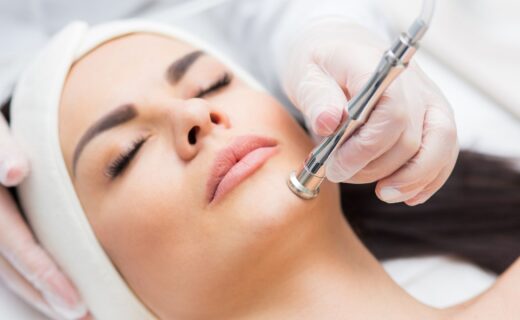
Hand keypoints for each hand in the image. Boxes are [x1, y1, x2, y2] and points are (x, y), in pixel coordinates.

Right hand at [0, 115, 88, 318]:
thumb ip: (0, 148)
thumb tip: (12, 173)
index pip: (16, 243)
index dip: (43, 273)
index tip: (74, 299)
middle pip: (10, 267)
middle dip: (46, 293)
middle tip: (83, 314)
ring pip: (5, 270)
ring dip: (37, 294)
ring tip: (73, 312)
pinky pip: (4, 261)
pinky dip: (28, 279)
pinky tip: (51, 292)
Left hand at [280, 17, 458, 204]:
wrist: (341, 53)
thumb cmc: (321, 65)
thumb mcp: (305, 74)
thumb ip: (316, 97)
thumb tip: (329, 122)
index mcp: (378, 67)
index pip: (391, 112)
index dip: (365, 147)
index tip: (336, 165)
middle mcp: (412, 83)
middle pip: (409, 138)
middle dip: (374, 168)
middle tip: (339, 174)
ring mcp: (428, 100)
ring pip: (438, 148)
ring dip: (408, 180)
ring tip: (381, 193)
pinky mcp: (433, 117)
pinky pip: (445, 152)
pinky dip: (428, 178)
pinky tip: (406, 195)